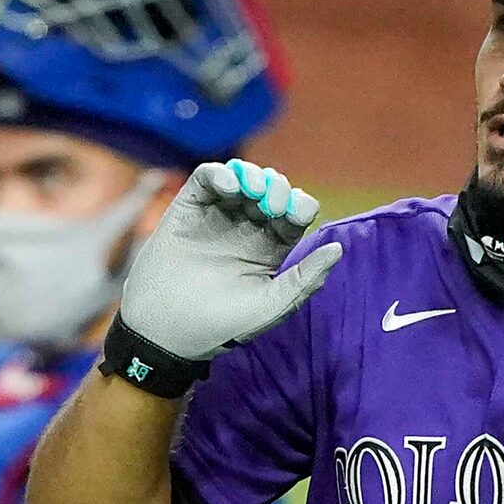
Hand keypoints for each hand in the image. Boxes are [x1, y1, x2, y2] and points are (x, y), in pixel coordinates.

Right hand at [116, 159, 342, 362]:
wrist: (165, 331)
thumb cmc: (219, 325)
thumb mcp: (270, 306)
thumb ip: (305, 279)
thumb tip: (338, 248)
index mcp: (269, 249)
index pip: (294, 214)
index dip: (299, 205)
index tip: (292, 214)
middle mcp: (245, 229)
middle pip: (272, 191)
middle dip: (278, 188)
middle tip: (270, 204)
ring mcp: (216, 217)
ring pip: (243, 178)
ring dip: (253, 176)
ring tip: (250, 190)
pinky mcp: (187, 208)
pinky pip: (207, 178)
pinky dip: (221, 173)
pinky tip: (228, 186)